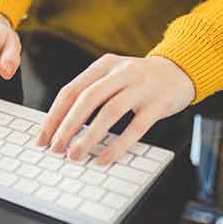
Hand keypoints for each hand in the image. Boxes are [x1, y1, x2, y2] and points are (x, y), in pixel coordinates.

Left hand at [36, 54, 194, 164]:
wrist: (179, 71)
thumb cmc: (138, 79)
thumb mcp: (113, 76)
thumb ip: (91, 93)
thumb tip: (61, 126)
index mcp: (104, 65)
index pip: (72, 90)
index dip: (55, 115)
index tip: (43, 137)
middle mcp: (121, 73)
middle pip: (87, 99)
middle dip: (67, 126)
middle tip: (56, 149)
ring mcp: (141, 87)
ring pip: (109, 112)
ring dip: (89, 136)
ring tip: (75, 155)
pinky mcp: (158, 104)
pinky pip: (136, 127)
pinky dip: (118, 144)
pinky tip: (104, 158)